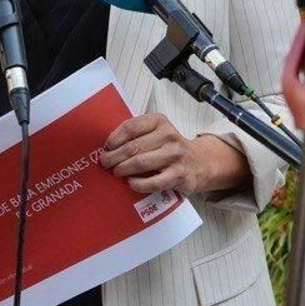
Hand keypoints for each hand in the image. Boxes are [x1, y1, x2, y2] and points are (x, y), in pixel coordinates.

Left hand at [99, 113, 249, 196]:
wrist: (199, 162)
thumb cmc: (169, 147)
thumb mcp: (156, 132)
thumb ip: (137, 134)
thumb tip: (108, 146)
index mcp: (159, 121)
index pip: (131, 127)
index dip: (115, 138)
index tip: (107, 147)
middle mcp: (168, 135)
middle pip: (133, 147)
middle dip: (114, 157)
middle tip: (105, 163)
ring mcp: (175, 155)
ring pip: (140, 163)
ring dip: (123, 169)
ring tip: (116, 172)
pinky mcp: (179, 175)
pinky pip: (153, 182)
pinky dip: (138, 184)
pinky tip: (131, 183)